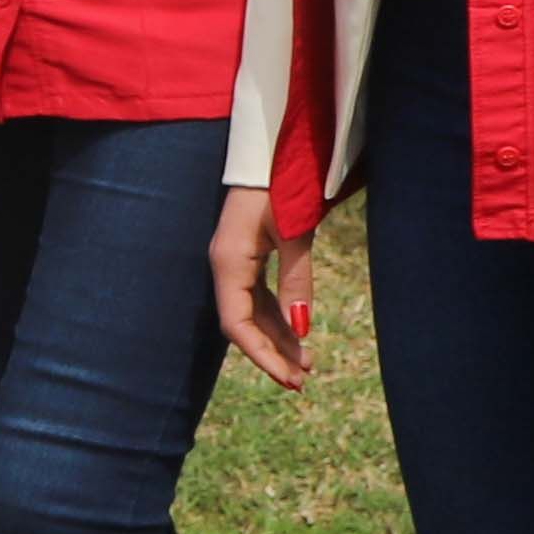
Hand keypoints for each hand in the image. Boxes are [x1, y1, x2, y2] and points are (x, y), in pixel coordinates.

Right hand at [209, 184, 313, 389]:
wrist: (270, 151)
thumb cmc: (282, 186)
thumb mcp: (295, 232)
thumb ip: (297, 280)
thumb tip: (302, 328)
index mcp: (228, 263)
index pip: (236, 323)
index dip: (261, 355)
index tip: (289, 378)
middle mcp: (226, 266)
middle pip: (243, 323)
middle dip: (271, 354)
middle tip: (302, 381)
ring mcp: (235, 262)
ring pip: (252, 312)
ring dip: (277, 338)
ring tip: (307, 363)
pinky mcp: (247, 256)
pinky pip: (258, 297)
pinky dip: (278, 317)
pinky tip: (297, 332)